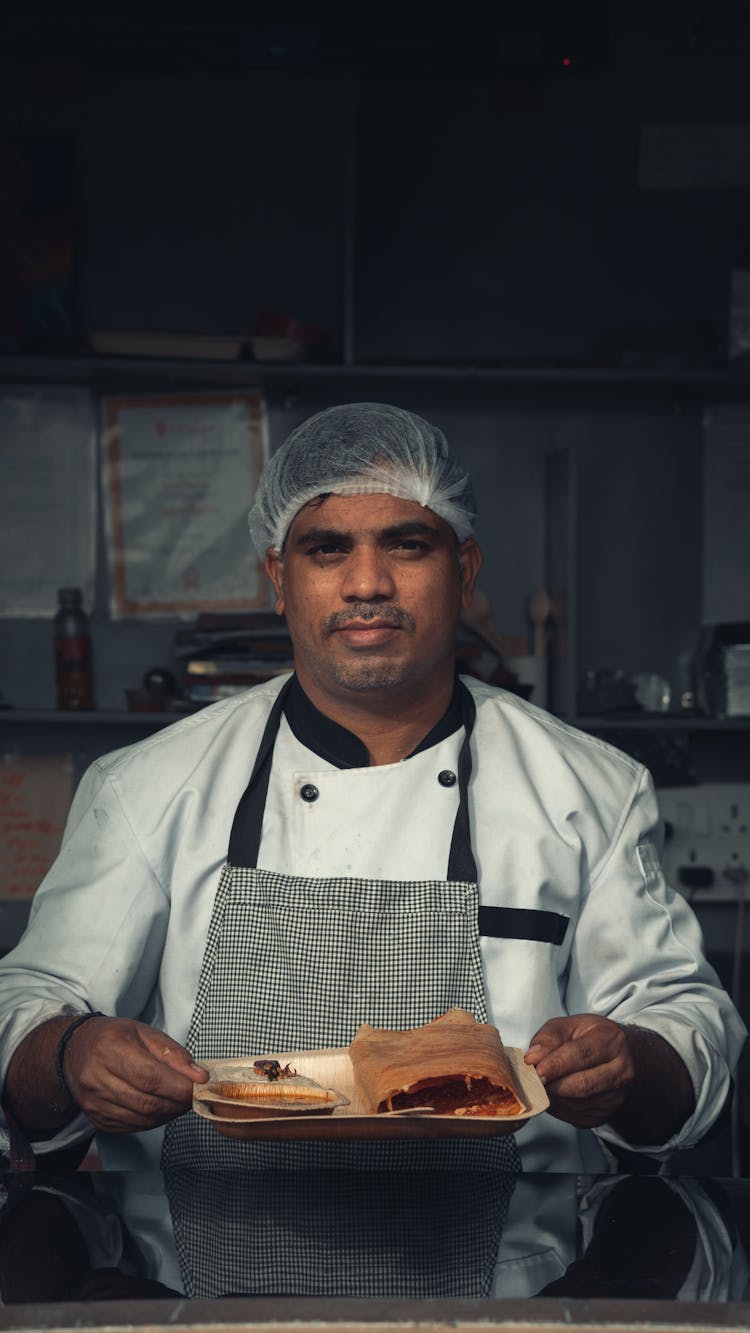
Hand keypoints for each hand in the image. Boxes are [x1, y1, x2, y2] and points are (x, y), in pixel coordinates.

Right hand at [63, 1016, 208, 1132]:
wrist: (76, 1051)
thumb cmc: (115, 1037)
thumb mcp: (145, 1033)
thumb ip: (174, 1054)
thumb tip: (199, 1077)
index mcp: (109, 1049)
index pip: (150, 1077)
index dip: (179, 1087)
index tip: (200, 1087)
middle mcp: (97, 1078)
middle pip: (147, 1102)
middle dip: (178, 1103)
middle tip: (193, 1096)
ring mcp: (94, 1102)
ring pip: (141, 1119)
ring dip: (168, 1114)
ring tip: (179, 1101)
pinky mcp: (96, 1119)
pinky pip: (132, 1127)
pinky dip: (153, 1121)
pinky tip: (161, 1108)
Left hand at [524, 1014, 634, 1127]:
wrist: (619, 1056)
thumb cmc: (590, 1038)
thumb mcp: (569, 1025)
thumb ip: (548, 1037)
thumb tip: (533, 1058)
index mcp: (611, 1040)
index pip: (581, 1054)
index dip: (556, 1065)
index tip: (536, 1071)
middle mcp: (621, 1069)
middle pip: (583, 1084)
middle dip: (553, 1086)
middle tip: (533, 1083)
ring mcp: (618, 1095)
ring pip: (580, 1104)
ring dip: (554, 1099)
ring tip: (540, 1089)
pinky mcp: (609, 1113)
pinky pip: (579, 1117)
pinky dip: (560, 1110)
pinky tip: (554, 1097)